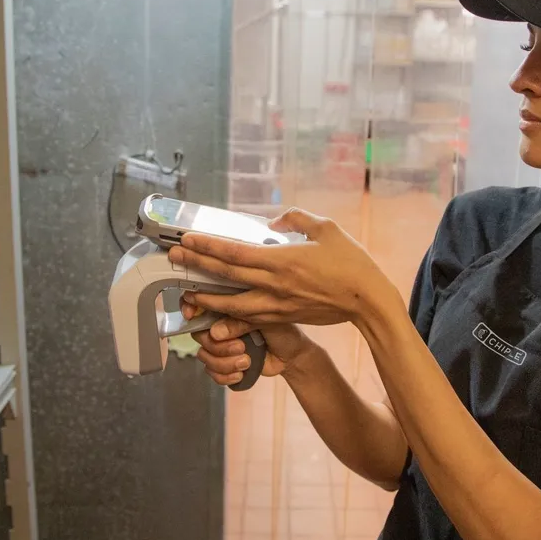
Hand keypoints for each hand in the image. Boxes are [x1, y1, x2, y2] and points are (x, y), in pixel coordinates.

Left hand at [166, 208, 395, 327]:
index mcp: (282, 259)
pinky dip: (231, 320)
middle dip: (197, 265)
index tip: (186, 239)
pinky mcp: (284, 317)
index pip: (235, 252)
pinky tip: (216, 320)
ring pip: (232, 304)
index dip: (207, 246)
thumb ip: (296, 219)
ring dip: (207, 298)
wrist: (367, 300)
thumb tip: (273, 221)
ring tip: (187, 292)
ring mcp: (278, 305)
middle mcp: (275, 284)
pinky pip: (251, 320)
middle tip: (173, 257)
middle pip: (226, 276)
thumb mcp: (326, 228)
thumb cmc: (351, 262)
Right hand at [180, 301, 314, 385]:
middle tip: (241, 347)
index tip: (191, 315)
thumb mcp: (265, 321)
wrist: (294, 357)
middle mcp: (221, 325)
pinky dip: (225, 376)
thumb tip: (216, 332)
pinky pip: (212, 373)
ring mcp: (222, 346)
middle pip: (199, 335)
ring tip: (246, 362)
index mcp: (229, 308)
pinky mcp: (225, 364)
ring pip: (204, 356)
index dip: (190, 308)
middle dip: (219, 346)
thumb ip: (241, 322)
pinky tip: (241, 373)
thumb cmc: (284, 332)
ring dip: (224, 363)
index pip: (201, 303)